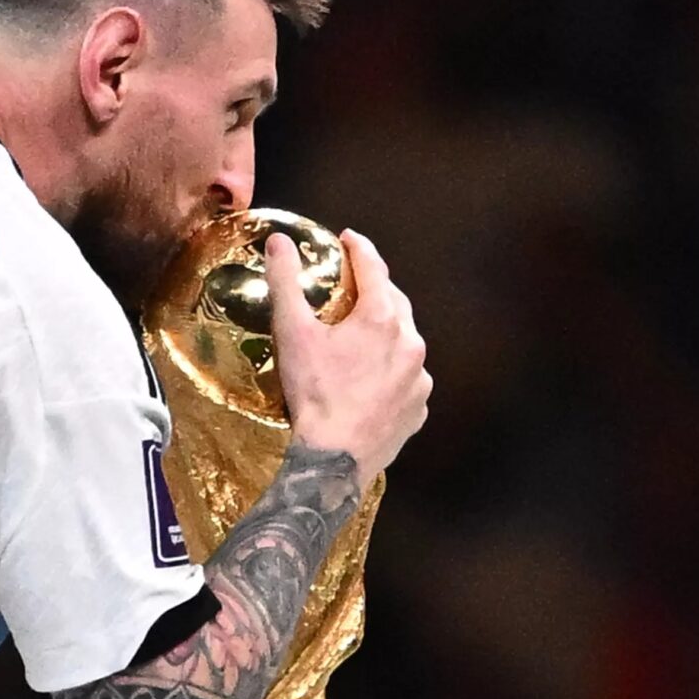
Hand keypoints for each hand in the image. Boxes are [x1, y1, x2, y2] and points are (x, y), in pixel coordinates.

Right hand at [265, 229, 430, 482]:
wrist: (335, 460)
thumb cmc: (314, 393)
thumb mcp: (292, 333)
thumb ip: (286, 282)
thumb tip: (278, 240)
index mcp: (382, 318)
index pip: (374, 268)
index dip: (359, 248)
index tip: (347, 238)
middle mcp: (411, 342)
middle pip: (395, 302)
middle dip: (375, 289)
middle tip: (352, 286)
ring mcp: (420, 378)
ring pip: (405, 341)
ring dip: (386, 332)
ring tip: (361, 337)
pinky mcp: (419, 408)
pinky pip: (408, 378)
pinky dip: (392, 370)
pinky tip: (372, 380)